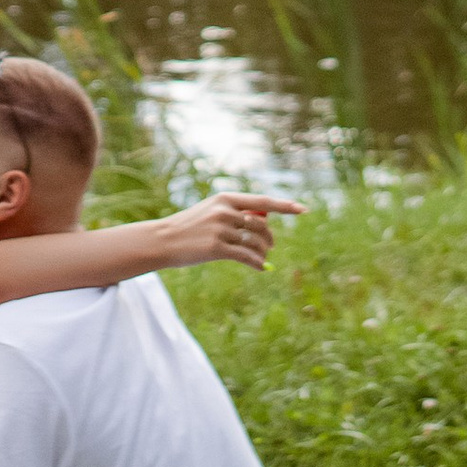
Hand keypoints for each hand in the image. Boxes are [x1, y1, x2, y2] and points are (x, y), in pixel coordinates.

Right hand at [162, 189, 299, 270]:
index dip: (285, 206)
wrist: (163, 240)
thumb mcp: (211, 211)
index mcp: (225, 198)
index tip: (303, 209)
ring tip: (262, 259)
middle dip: (269, 238)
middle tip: (270, 247)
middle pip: (262, 225)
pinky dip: (257, 263)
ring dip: (263, 253)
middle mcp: (225, 211)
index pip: (262, 201)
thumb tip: (263, 224)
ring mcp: (221, 229)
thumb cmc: (190, 227)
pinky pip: (247, 257)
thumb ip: (235, 214)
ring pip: (256, 243)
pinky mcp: (217, 248)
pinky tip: (261, 268)